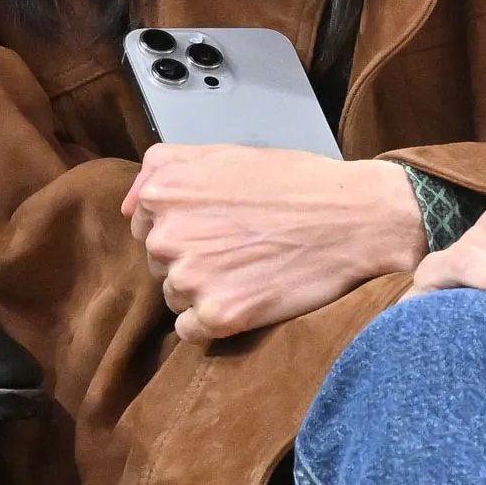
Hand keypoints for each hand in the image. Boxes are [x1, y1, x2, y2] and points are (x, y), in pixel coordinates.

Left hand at [124, 146, 427, 344]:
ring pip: (173, 296)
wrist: (357, 219)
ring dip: (204, 290)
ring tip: (249, 271)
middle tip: (241, 248)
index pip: (144, 224)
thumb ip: (164, 168)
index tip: (219, 227)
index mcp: (164, 190)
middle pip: (158, 262)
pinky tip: (247, 299)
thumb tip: (128, 206)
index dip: (184, 227)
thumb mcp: (224, 154)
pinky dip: (214, 321)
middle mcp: (167, 234)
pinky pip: (189, 330)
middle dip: (192, 258)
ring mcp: (189, 277)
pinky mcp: (216, 315)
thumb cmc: (298, 184)